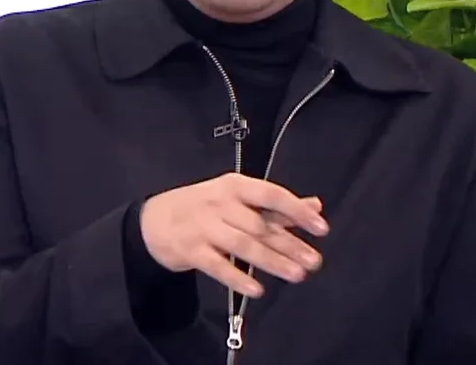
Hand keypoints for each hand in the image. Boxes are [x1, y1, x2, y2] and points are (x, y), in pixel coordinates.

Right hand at [139, 173, 327, 297]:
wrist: (155, 220)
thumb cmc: (204, 206)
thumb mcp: (237, 197)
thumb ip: (275, 205)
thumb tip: (315, 206)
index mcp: (236, 186)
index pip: (272, 195)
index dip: (298, 211)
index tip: (321, 228)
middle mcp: (220, 203)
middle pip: (261, 225)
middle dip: (290, 245)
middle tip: (314, 261)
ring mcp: (204, 227)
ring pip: (244, 246)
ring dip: (272, 261)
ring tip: (297, 275)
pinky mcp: (191, 251)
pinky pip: (218, 266)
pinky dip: (238, 278)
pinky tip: (257, 290)